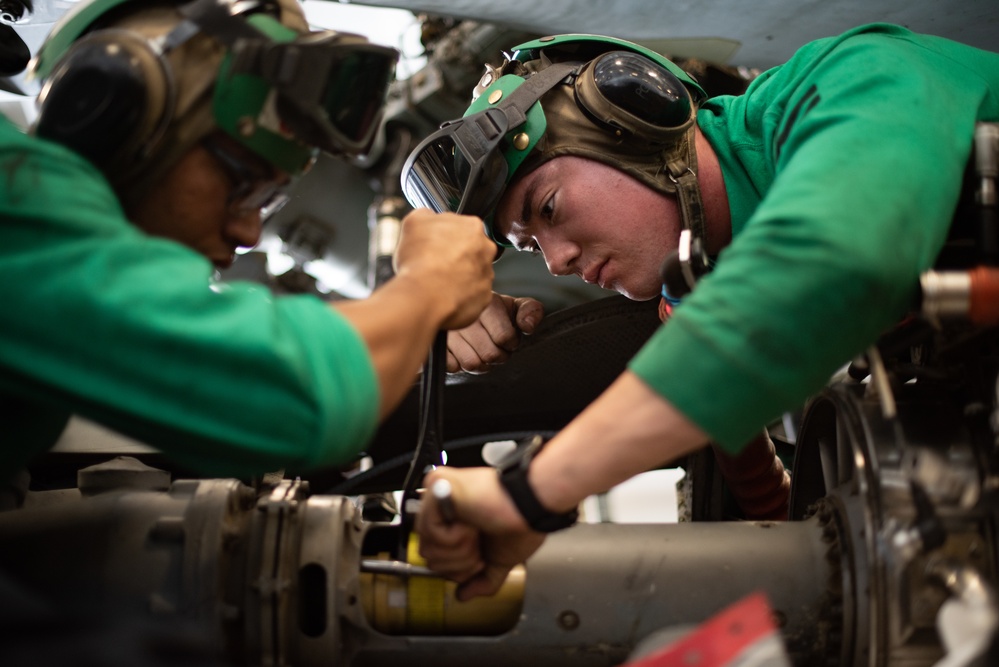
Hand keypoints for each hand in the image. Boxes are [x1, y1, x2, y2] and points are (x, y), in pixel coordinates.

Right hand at [393, 209, 495, 329]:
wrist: (424, 297)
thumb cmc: (420, 259)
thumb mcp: (414, 222)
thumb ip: (427, 215)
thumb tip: (430, 218)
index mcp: (473, 227)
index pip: (462, 226)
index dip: (445, 236)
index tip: (434, 244)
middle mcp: (487, 250)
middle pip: (471, 250)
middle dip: (455, 255)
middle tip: (435, 263)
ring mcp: (487, 276)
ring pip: (472, 273)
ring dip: (458, 276)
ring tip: (437, 282)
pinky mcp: (484, 299)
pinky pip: (472, 295)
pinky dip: (459, 295)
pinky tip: (444, 295)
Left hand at [415, 467, 545, 600]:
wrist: (531, 505)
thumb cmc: (522, 523)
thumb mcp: (500, 561)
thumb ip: (481, 579)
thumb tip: (463, 596)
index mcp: (458, 520)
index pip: (437, 556)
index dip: (459, 568)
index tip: (480, 557)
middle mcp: (445, 507)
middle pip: (428, 555)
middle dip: (459, 563)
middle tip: (479, 548)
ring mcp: (439, 494)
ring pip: (427, 546)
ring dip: (459, 550)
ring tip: (477, 534)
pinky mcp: (437, 485)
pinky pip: (430, 530)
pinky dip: (455, 537)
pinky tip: (472, 524)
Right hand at [447, 293, 543, 372]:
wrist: (460, 307)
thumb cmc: (491, 310)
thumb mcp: (514, 305)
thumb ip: (530, 310)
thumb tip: (527, 326)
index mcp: (485, 304)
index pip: (504, 337)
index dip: (511, 342)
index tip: (509, 338)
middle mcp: (464, 316)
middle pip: (490, 354)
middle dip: (499, 355)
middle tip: (497, 347)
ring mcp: (447, 331)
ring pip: (471, 363)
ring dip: (481, 363)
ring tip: (481, 351)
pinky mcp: (435, 345)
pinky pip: (452, 366)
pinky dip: (460, 364)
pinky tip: (463, 353)